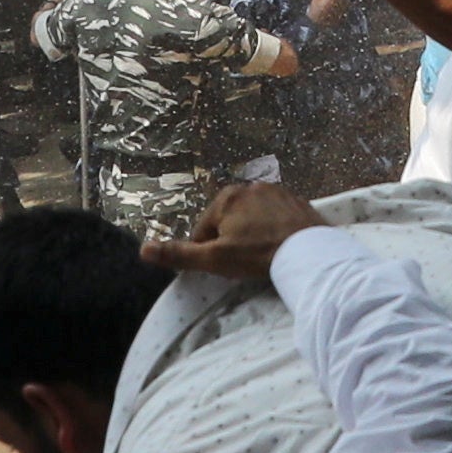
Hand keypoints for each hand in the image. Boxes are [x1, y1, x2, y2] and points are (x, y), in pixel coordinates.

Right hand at [153, 181, 325, 279]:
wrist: (308, 251)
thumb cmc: (258, 255)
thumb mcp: (214, 259)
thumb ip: (179, 254)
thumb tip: (143, 249)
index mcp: (226, 197)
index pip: (204, 230)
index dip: (210, 252)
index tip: (225, 266)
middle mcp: (249, 186)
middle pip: (229, 221)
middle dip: (232, 241)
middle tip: (245, 262)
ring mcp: (276, 191)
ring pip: (253, 218)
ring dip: (253, 235)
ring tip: (263, 255)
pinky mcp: (297, 200)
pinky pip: (276, 217)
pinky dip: (274, 230)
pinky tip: (280, 245)